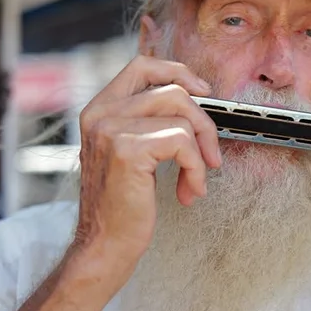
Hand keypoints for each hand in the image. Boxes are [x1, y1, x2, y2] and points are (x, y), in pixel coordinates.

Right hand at [72, 56, 220, 284]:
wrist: (104, 245)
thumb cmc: (121, 205)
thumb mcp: (129, 153)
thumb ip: (148, 123)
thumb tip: (194, 102)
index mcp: (99, 109)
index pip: (142, 65)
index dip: (178, 72)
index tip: (203, 93)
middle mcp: (100, 113)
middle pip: (172, 89)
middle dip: (203, 122)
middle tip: (210, 154)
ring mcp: (111, 129)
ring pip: (182, 114)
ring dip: (201, 151)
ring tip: (196, 179)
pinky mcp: (128, 150)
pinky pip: (183, 142)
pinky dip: (197, 168)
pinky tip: (190, 191)